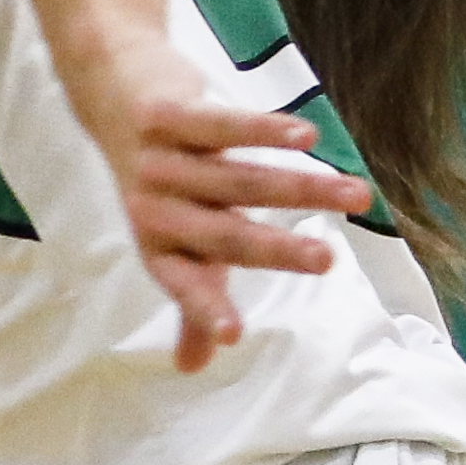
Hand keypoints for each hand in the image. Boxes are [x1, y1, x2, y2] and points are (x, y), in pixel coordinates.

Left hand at [76, 64, 372, 373]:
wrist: (109, 97)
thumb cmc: (160, 187)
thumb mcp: (171, 245)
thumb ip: (190, 301)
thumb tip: (195, 367)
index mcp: (160, 250)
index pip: (185, 286)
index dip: (207, 311)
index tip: (234, 336)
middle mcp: (156, 211)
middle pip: (226, 234)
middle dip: (278, 251)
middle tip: (328, 261)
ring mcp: (161, 161)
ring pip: (241, 180)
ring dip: (302, 188)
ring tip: (356, 195)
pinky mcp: (167, 115)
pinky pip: (223, 126)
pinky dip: (266, 131)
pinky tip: (306, 137)